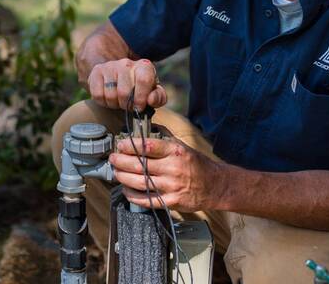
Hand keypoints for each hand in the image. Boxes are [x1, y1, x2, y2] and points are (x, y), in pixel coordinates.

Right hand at [87, 58, 166, 109]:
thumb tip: (151, 100)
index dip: (141, 98)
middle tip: (128, 106)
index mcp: (144, 66)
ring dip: (115, 104)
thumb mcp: (152, 91)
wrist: (119, 76)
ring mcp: (110, 66)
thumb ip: (158, 97)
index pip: (143, 80)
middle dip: (126, 105)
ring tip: (118, 101)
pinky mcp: (97, 72)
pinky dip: (103, 102)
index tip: (139, 107)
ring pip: (110, 95)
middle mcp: (126, 63)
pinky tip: (108, 98)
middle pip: (124, 92)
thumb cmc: (139, 87)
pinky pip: (98, 94)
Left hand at [109, 135, 226, 213]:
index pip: (149, 146)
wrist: (215, 185)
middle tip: (113, 159)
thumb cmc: (196, 164)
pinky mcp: (172, 202)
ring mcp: (172, 186)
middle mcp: (173, 168)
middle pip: (140, 165)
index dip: (131, 145)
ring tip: (116, 173)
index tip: (120, 145)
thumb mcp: (182, 145)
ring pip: (141, 183)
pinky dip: (133, 196)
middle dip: (121, 162)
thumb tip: (146, 125)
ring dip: (123, 178)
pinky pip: (147, 200)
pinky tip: (126, 190)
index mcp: (175, 151)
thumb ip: (164, 136)